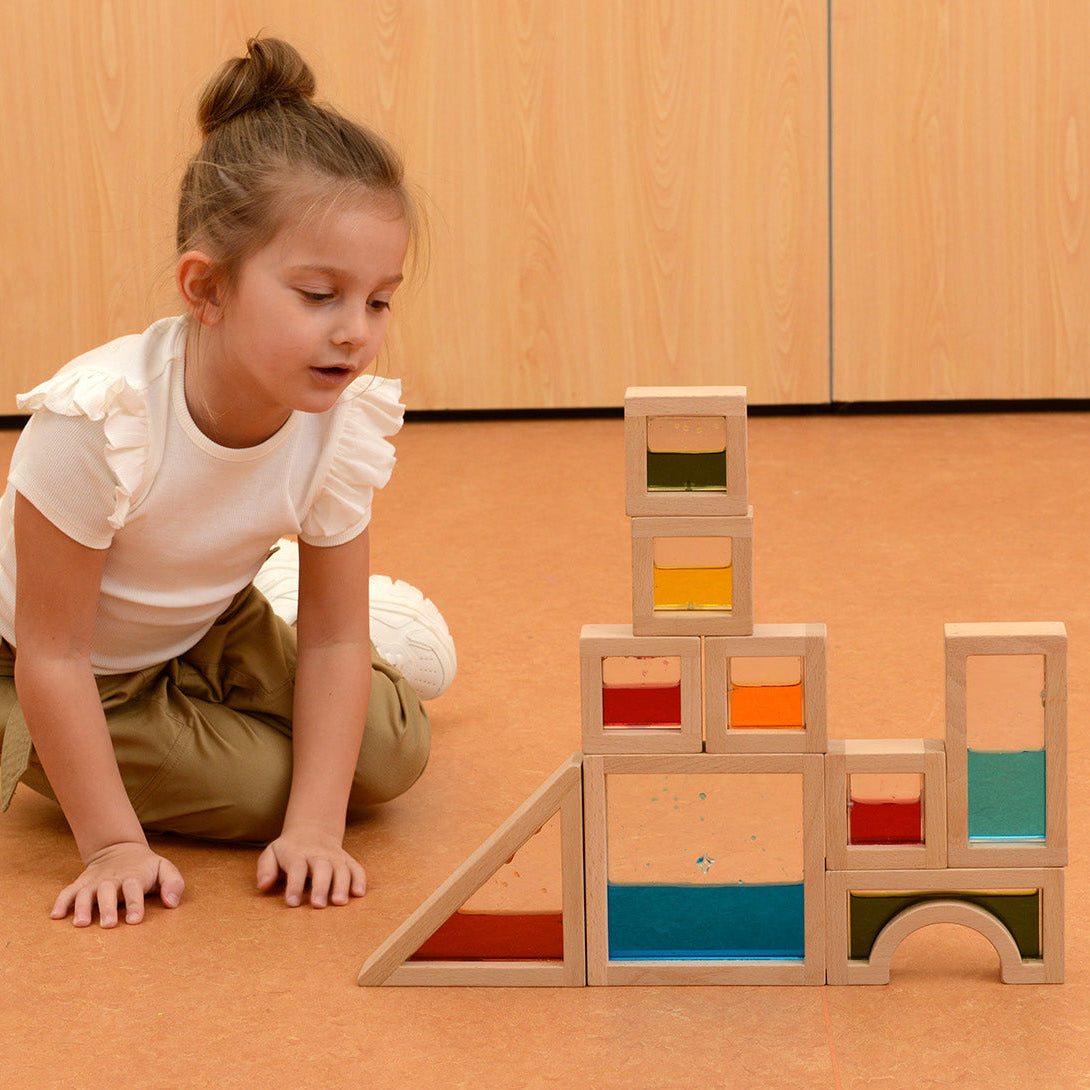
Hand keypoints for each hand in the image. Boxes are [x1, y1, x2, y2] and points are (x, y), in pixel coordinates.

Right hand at [51, 841, 184, 927]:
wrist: (120, 849)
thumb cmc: (146, 867)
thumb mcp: (165, 869)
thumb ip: (173, 883)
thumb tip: (172, 903)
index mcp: (133, 876)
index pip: (134, 888)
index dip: (135, 904)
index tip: (134, 920)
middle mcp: (112, 879)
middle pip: (108, 891)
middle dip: (108, 908)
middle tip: (109, 925)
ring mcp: (95, 882)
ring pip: (86, 893)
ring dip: (82, 907)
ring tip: (81, 924)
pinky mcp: (81, 884)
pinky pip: (68, 892)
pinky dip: (61, 902)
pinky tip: (55, 916)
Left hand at [256, 827, 366, 908]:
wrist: (312, 830)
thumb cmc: (288, 850)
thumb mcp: (271, 853)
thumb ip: (265, 869)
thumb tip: (264, 885)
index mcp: (297, 854)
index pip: (296, 868)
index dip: (295, 885)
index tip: (292, 902)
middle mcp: (318, 855)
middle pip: (322, 868)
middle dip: (321, 886)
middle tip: (318, 905)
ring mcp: (335, 857)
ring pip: (342, 869)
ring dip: (342, 885)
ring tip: (340, 902)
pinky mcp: (347, 860)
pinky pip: (356, 868)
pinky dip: (360, 879)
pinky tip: (359, 893)